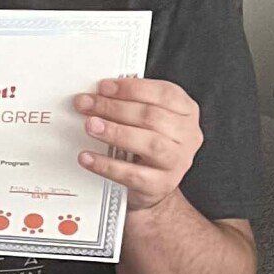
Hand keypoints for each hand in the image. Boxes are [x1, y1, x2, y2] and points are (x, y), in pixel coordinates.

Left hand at [75, 77, 201, 213]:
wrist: (155, 186)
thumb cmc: (149, 146)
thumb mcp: (149, 121)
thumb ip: (132, 104)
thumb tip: (100, 93)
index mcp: (186, 112)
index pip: (164, 93)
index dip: (132, 88)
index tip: (103, 87)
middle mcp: (187, 136)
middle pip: (152, 117)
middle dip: (114, 108)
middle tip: (86, 105)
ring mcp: (176, 161)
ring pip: (148, 143)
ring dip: (115, 132)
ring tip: (90, 126)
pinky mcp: (160, 184)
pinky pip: (132, 174)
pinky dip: (106, 165)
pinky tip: (87, 157)